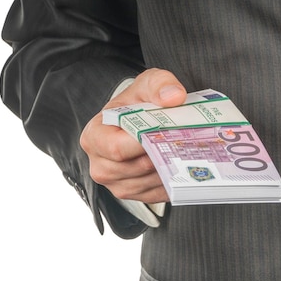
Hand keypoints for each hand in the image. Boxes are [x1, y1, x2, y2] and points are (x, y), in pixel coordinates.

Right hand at [80, 68, 186, 202]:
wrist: (139, 120)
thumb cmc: (138, 103)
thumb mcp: (147, 84)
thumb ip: (159, 84)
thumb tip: (174, 96)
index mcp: (94, 138)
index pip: (118, 149)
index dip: (145, 142)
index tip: (166, 132)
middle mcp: (101, 166)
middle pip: (139, 167)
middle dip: (164, 155)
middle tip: (186, 143)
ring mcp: (118, 184)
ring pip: (151, 182)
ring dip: (171, 169)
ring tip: (186, 153)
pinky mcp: (136, 195)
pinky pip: (159, 193)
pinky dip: (173, 181)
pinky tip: (183, 166)